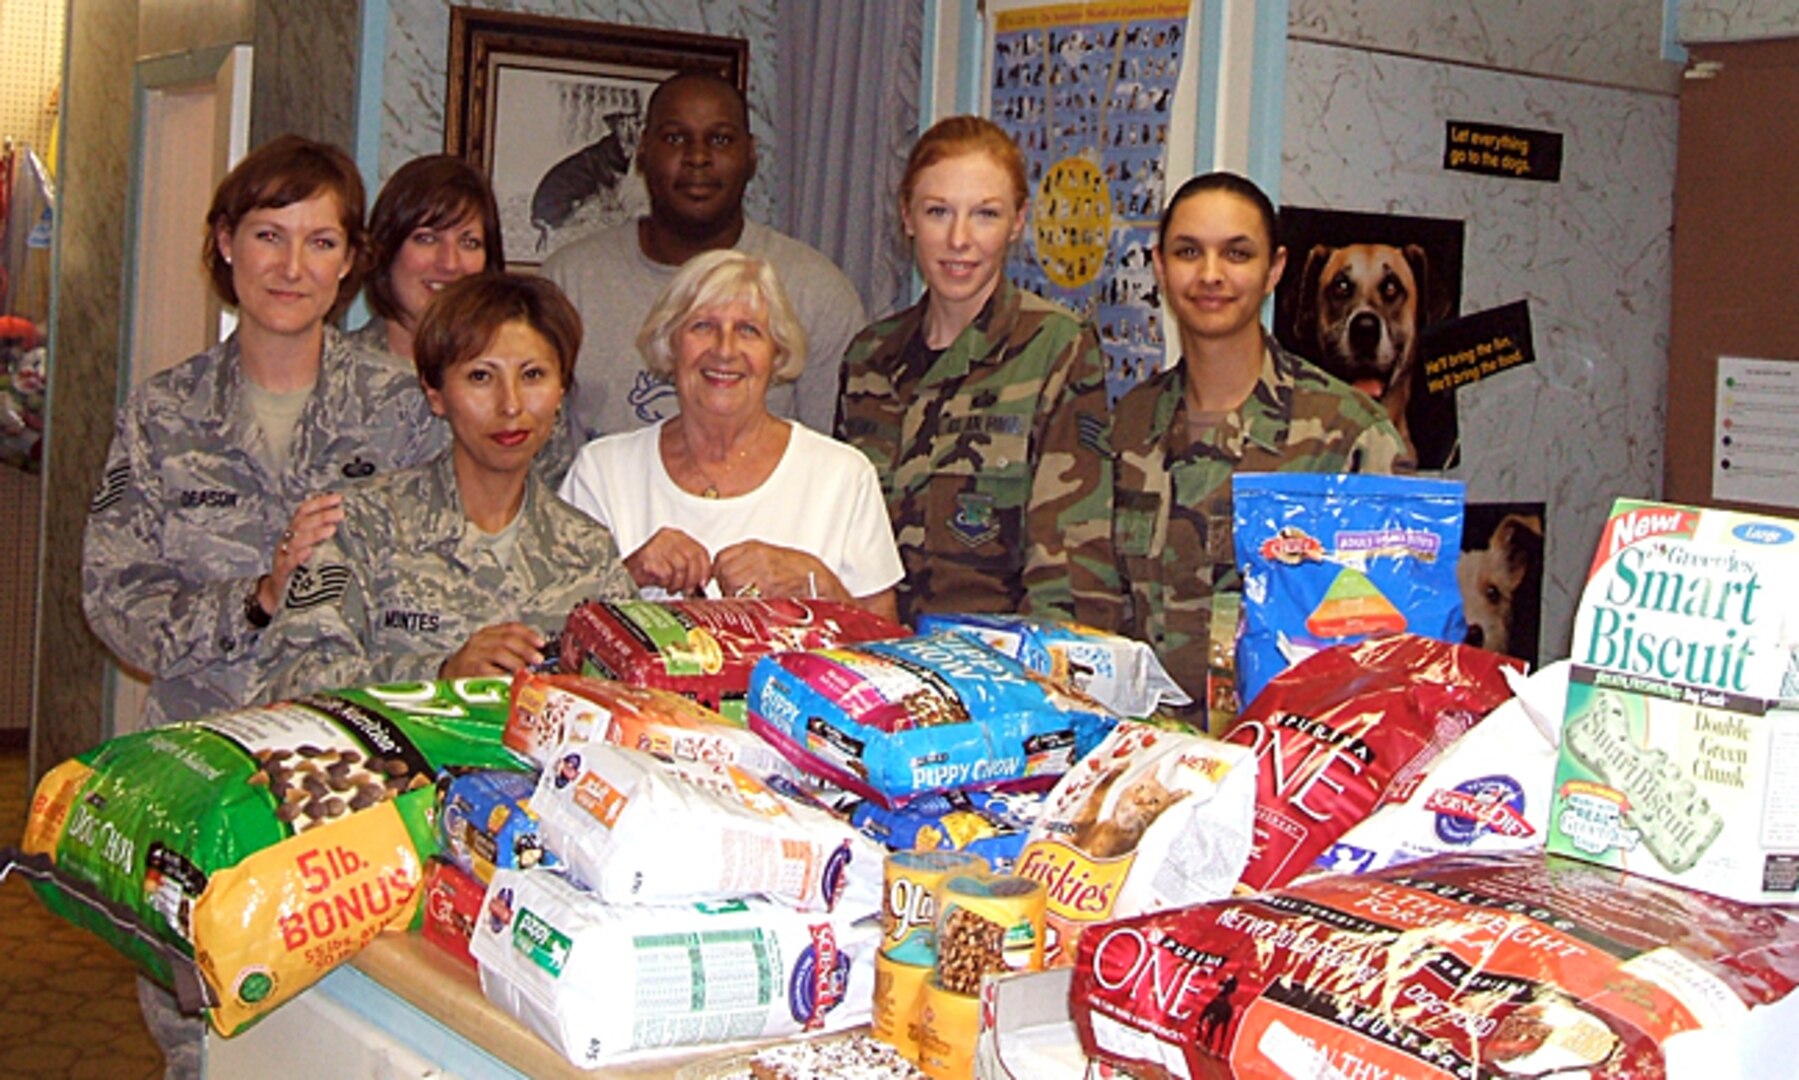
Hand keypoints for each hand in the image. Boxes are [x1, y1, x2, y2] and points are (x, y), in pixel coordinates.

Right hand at [261, 493, 344, 612]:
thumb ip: (321, 537)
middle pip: (302, 524)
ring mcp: (283, 557)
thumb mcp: (309, 549)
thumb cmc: (298, 569)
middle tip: (340, 513)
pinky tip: (309, 551)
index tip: (337, 498)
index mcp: (294, 533)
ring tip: (331, 529)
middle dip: (321, 516)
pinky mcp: (282, 574)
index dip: (319, 503)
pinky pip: (289, 563)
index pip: (304, 512)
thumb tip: (343, 522)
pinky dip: (298, 556)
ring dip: (314, 534)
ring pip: (296, 541)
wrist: (278, 594)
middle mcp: (287, 541)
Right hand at [438, 622, 544, 678]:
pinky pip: (490, 671)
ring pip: (500, 653)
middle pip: (507, 640)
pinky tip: (512, 681)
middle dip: (526, 649)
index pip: (511, 627)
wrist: (448, 678)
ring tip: (527, 671)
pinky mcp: (470, 670)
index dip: (529, 634)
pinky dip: (504, 676)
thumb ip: (509, 651)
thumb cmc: (474, 667)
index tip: (541, 643)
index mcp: (487, 634)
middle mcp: (480, 641)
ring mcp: (474, 655)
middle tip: (538, 660)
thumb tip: (536, 657)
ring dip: (517, 662)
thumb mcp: (489, 652)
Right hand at [626, 527, 712, 594]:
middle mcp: (669, 536)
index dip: (705, 570)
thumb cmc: (651, 571)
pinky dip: (666, 583)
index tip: (703, 583)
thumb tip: (703, 581)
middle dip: (692, 578)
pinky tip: (661, 584)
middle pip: (692, 558)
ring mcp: (658, 544)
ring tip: (671, 587)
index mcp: (677, 536)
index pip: (700, 551)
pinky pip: (666, 573)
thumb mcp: (674, 565)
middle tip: (687, 590)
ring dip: (678, 583)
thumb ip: (690, 566)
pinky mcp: (649, 555)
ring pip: (680, 567)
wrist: (625, 574)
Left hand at [712, 541, 849, 602]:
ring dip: (735, 595)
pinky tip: (757, 602)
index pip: (720, 558)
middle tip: (736, 594)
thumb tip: (721, 577)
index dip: (719, 573)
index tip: (724, 582)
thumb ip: (742, 562)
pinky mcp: (770, 585)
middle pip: (724, 572)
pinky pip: (747, 595)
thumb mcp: (764, 556)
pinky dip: (748, 602)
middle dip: (726, 586)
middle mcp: (756, 555)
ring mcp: (763, 569)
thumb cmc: (791, 569)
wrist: (814, 576)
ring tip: (747, 599)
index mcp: (752, 546)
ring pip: (733, 584)